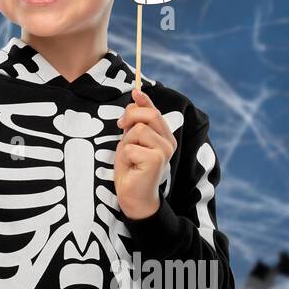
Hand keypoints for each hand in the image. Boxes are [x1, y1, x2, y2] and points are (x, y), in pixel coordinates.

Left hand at [114, 87, 176, 219]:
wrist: (134, 197)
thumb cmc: (131, 169)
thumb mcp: (131, 141)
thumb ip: (135, 123)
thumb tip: (135, 96)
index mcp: (164, 136)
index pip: (155, 111)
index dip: (144, 100)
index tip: (135, 92)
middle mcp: (168, 142)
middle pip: (148, 115)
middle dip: (130, 117)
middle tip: (120, 128)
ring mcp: (164, 150)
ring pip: (137, 130)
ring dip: (126, 142)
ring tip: (129, 157)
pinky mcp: (156, 160)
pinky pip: (130, 147)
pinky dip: (124, 156)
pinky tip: (130, 167)